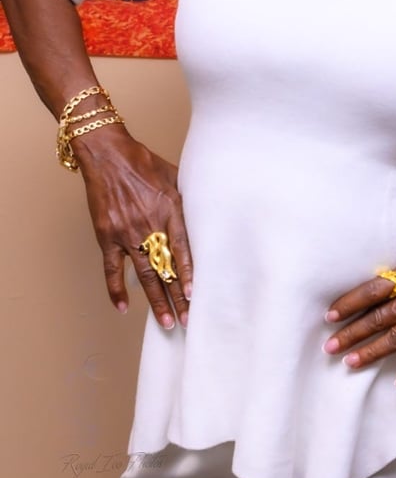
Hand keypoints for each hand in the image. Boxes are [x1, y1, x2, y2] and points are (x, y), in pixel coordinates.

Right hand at [75, 129, 191, 330]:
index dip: (188, 273)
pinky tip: (124, 308)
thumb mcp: (175, 176)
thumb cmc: (143, 162)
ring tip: (166, 322)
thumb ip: (188, 199)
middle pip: (165, 267)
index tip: (195, 295)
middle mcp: (148, 224)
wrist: (108, 154)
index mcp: (169, 209)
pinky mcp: (107, 235)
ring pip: (143, 274)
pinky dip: (116, 290)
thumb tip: (207, 213)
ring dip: (156, 300)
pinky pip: (112, 269)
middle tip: (187, 320)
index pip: (182, 249)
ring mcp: (126, 232)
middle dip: (177, 296)